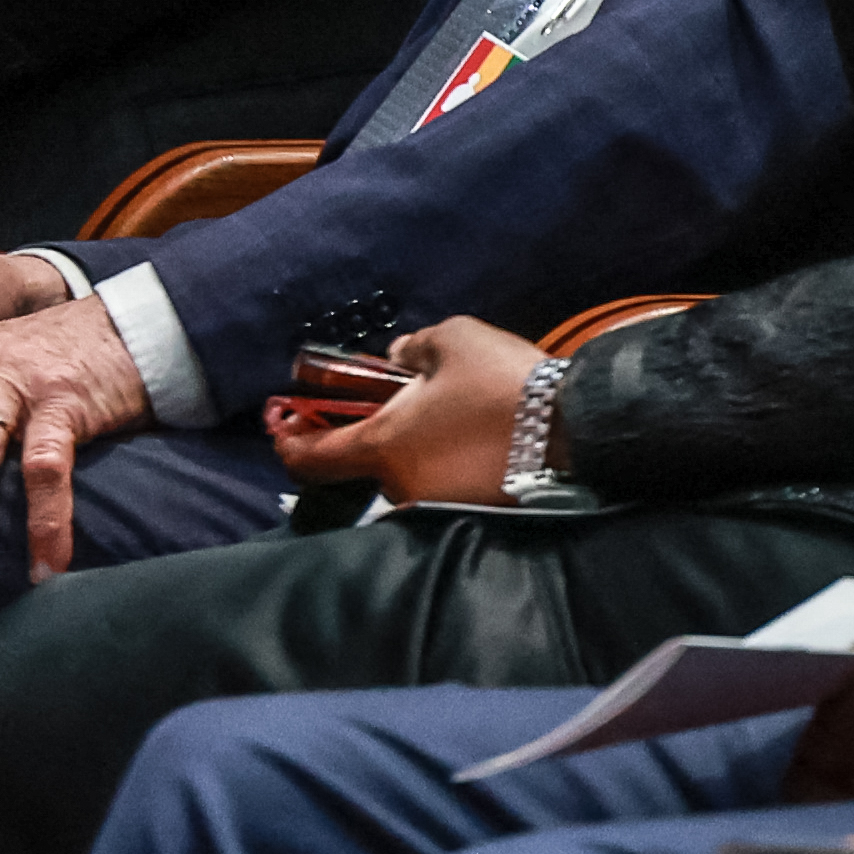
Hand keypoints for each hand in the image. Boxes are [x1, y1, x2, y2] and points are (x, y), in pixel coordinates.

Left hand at [262, 315, 540, 504]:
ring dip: (417, 449)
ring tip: (454, 415)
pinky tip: (478, 437)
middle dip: (380, 433)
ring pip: (410, 473)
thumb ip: (412, 348)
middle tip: (407, 399)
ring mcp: (437, 505)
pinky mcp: (471, 513)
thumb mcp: (452, 340)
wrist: (573, 427)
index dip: (289, 443)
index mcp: (384, 447)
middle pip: (369, 463)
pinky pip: (443, 484)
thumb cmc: (502, 381)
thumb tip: (398, 356)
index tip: (280, 427)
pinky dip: (447, 463)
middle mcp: (402, 486)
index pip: (312, 458)